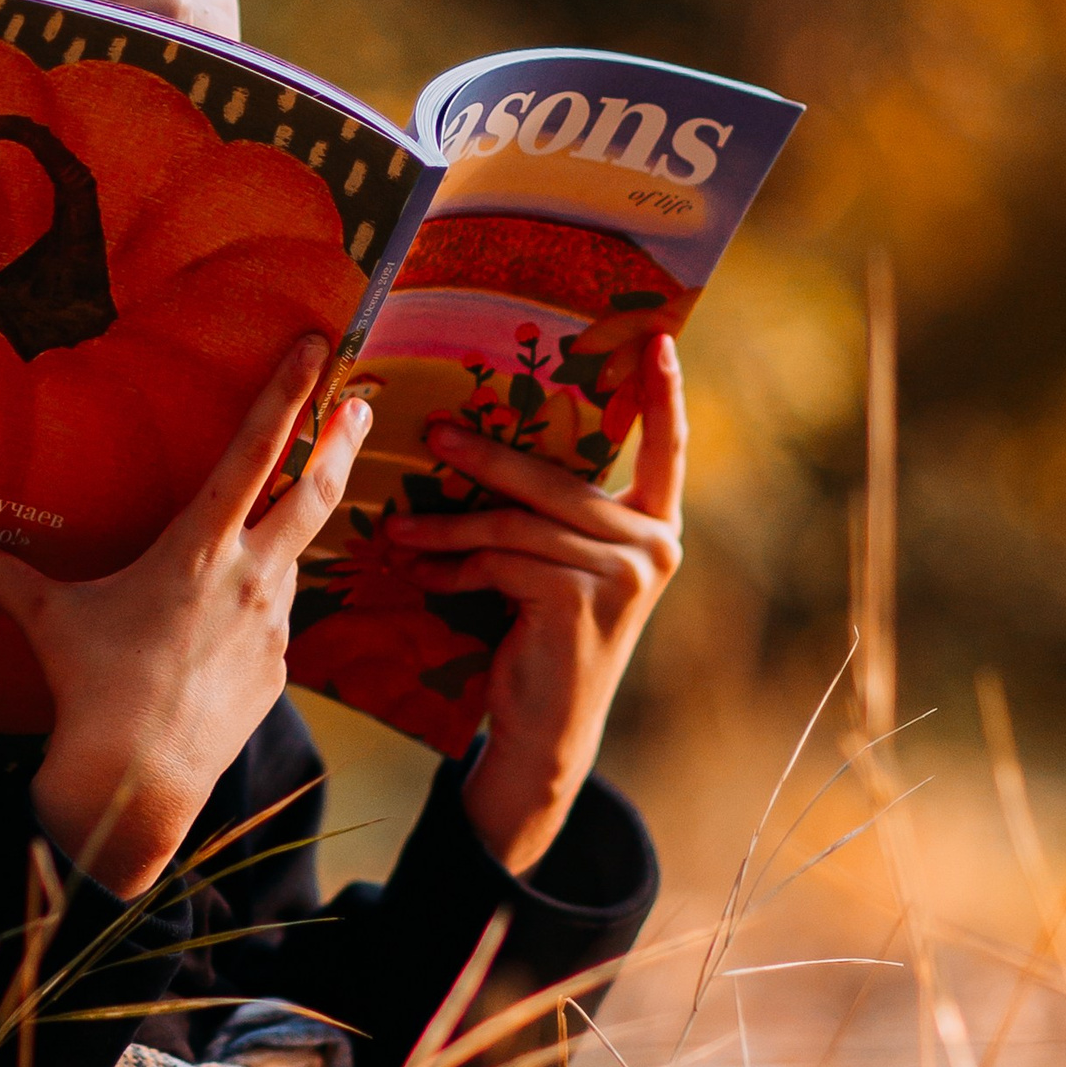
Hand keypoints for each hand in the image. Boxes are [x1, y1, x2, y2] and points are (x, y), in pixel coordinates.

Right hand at [0, 336, 371, 899]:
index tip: (315, 346)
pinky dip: (256, 610)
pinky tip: (218, 635)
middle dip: (341, 441)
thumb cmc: (90, 688)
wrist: (138, 781)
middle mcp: (250, 577)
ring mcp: (274, 624)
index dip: (286, 392)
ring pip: (289, 562)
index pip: (252, 451)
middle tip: (362, 404)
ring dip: (278, 542)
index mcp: (198, 548)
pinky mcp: (280, 669)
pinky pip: (275, 622)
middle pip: (314, 493)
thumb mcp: (46, 617)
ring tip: (242, 552)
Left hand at [383, 331, 685, 877]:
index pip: (669, 450)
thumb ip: (553, 514)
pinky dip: (453, 566)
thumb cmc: (545, 636)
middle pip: (557, 480)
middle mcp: (654, 544)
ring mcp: (625, 574)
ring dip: (447, 522)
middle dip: (487, 455)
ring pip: (516, 524)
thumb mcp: (559, 564)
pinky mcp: (581, 601)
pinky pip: (501, 562)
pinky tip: (421, 572)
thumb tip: (481, 438)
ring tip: (396, 522)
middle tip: (431, 433)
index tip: (660, 337)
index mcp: (656, 524)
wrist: (547, 728)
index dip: (664, 395)